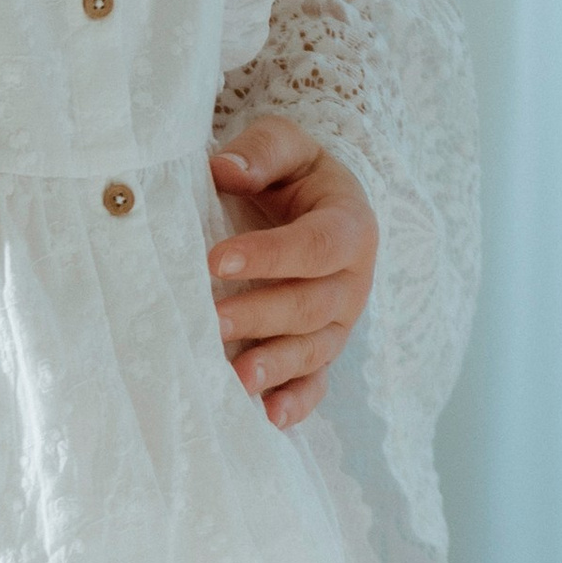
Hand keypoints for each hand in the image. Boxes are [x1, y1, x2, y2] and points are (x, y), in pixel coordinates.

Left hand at [207, 117, 376, 429]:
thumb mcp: (286, 145)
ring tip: (236, 378)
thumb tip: (224, 169)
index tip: (216, 261)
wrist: (311, 203)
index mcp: (350, 227)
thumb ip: (262, 151)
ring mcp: (339, 323)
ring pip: (313, 349)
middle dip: (261, 315)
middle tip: (209, 321)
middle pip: (312, 305)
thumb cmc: (293, 174)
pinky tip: (269, 417)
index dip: (270, 255)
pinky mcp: (321, 351)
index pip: (316, 245)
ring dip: (275, 366)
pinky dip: (297, 402)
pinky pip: (316, 383)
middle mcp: (352, 281)